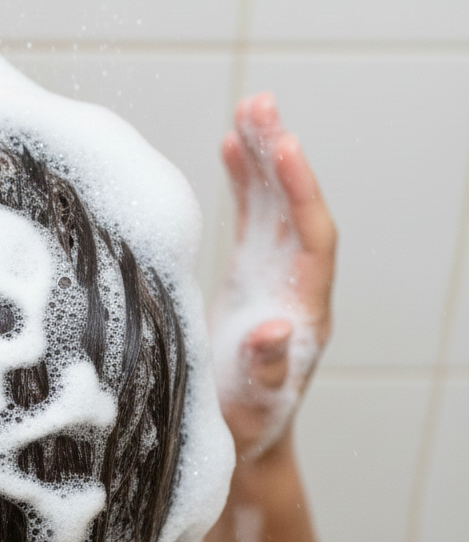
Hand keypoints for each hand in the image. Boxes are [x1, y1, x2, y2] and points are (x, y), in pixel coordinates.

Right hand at [210, 93, 335, 460]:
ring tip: (248, 108)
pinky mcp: (249, 278)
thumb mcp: (252, 406)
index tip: (282, 148)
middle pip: (296, 207)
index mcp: (305, 309)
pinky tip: (228, 150)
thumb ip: (265, 368)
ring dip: (262, 158)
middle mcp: (295, 284)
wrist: (237, 438)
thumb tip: (277, 327)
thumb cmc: (244, 427)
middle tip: (261, 104)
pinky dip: (242, 184)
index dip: (300, 192)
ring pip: (273, 206)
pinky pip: (251, 221)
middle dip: (280, 156)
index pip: (313, 236)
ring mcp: (272, 277)